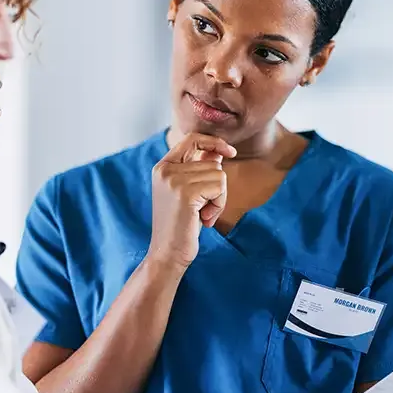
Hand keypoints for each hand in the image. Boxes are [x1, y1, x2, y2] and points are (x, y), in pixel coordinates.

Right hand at [147, 132, 236, 269]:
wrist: (167, 253)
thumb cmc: (181, 225)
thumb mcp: (187, 192)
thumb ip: (199, 170)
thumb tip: (219, 152)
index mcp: (162, 167)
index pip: (192, 138)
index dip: (214, 142)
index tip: (230, 152)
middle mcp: (165, 170)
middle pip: (213, 162)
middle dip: (217, 188)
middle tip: (203, 209)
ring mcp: (174, 180)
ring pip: (219, 174)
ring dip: (218, 198)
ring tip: (202, 215)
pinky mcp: (185, 193)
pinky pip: (219, 188)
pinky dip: (219, 205)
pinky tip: (204, 219)